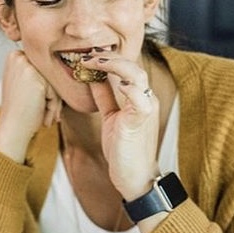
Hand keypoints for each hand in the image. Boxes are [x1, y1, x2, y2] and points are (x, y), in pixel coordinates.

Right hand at [0, 49, 61, 162]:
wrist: (12, 129)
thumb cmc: (21, 111)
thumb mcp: (26, 84)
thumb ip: (39, 71)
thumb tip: (66, 63)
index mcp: (15, 56)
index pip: (44, 67)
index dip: (47, 88)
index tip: (43, 105)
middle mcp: (19, 57)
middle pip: (50, 73)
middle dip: (53, 96)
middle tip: (51, 116)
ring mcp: (26, 66)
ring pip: (55, 81)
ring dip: (54, 102)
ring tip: (47, 119)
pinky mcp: (35, 78)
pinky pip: (56, 89)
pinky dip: (54, 106)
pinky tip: (45, 118)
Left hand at [83, 53, 159, 199]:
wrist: (135, 177)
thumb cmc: (124, 150)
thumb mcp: (111, 117)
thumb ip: (104, 96)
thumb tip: (92, 76)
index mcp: (139, 97)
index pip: (127, 67)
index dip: (108, 58)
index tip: (86, 56)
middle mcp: (146, 99)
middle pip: (132, 66)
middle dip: (108, 57)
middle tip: (86, 56)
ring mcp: (146, 108)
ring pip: (137, 75)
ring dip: (115, 65)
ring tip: (95, 62)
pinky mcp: (142, 121)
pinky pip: (140, 98)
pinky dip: (127, 87)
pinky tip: (115, 84)